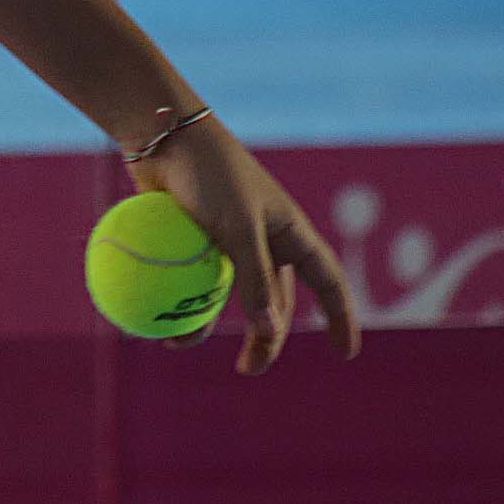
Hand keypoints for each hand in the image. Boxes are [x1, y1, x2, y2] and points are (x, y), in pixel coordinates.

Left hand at [133, 115, 360, 375]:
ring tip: (181, 342)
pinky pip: (192, 282)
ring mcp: (225, 241)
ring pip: (227, 296)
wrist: (160, 135)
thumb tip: (270, 334)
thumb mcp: (237, 225)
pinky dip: (179, 301)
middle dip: (266, 339)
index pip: (326, 279)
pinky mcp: (192, 240)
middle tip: (247, 369)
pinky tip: (157, 320)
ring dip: (209, 323)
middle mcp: (262, 238)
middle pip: (273, 301)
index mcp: (288, 230)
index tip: (346, 353)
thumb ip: (254, 278)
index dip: (339, 315)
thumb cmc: (209, 173)